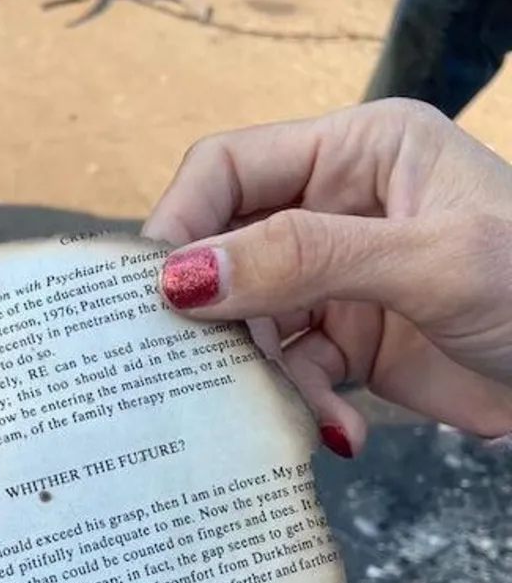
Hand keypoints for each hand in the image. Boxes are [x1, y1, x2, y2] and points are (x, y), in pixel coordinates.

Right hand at [143, 97, 511, 454]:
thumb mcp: (428, 264)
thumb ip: (305, 259)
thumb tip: (185, 278)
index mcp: (359, 152)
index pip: (230, 168)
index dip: (183, 223)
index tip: (154, 292)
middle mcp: (337, 205)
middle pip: (227, 249)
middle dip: (217, 312)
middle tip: (196, 365)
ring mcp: (339, 274)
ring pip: (248, 318)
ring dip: (261, 370)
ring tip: (291, 407)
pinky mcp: (347, 337)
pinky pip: (286, 367)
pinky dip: (300, 402)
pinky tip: (339, 430)